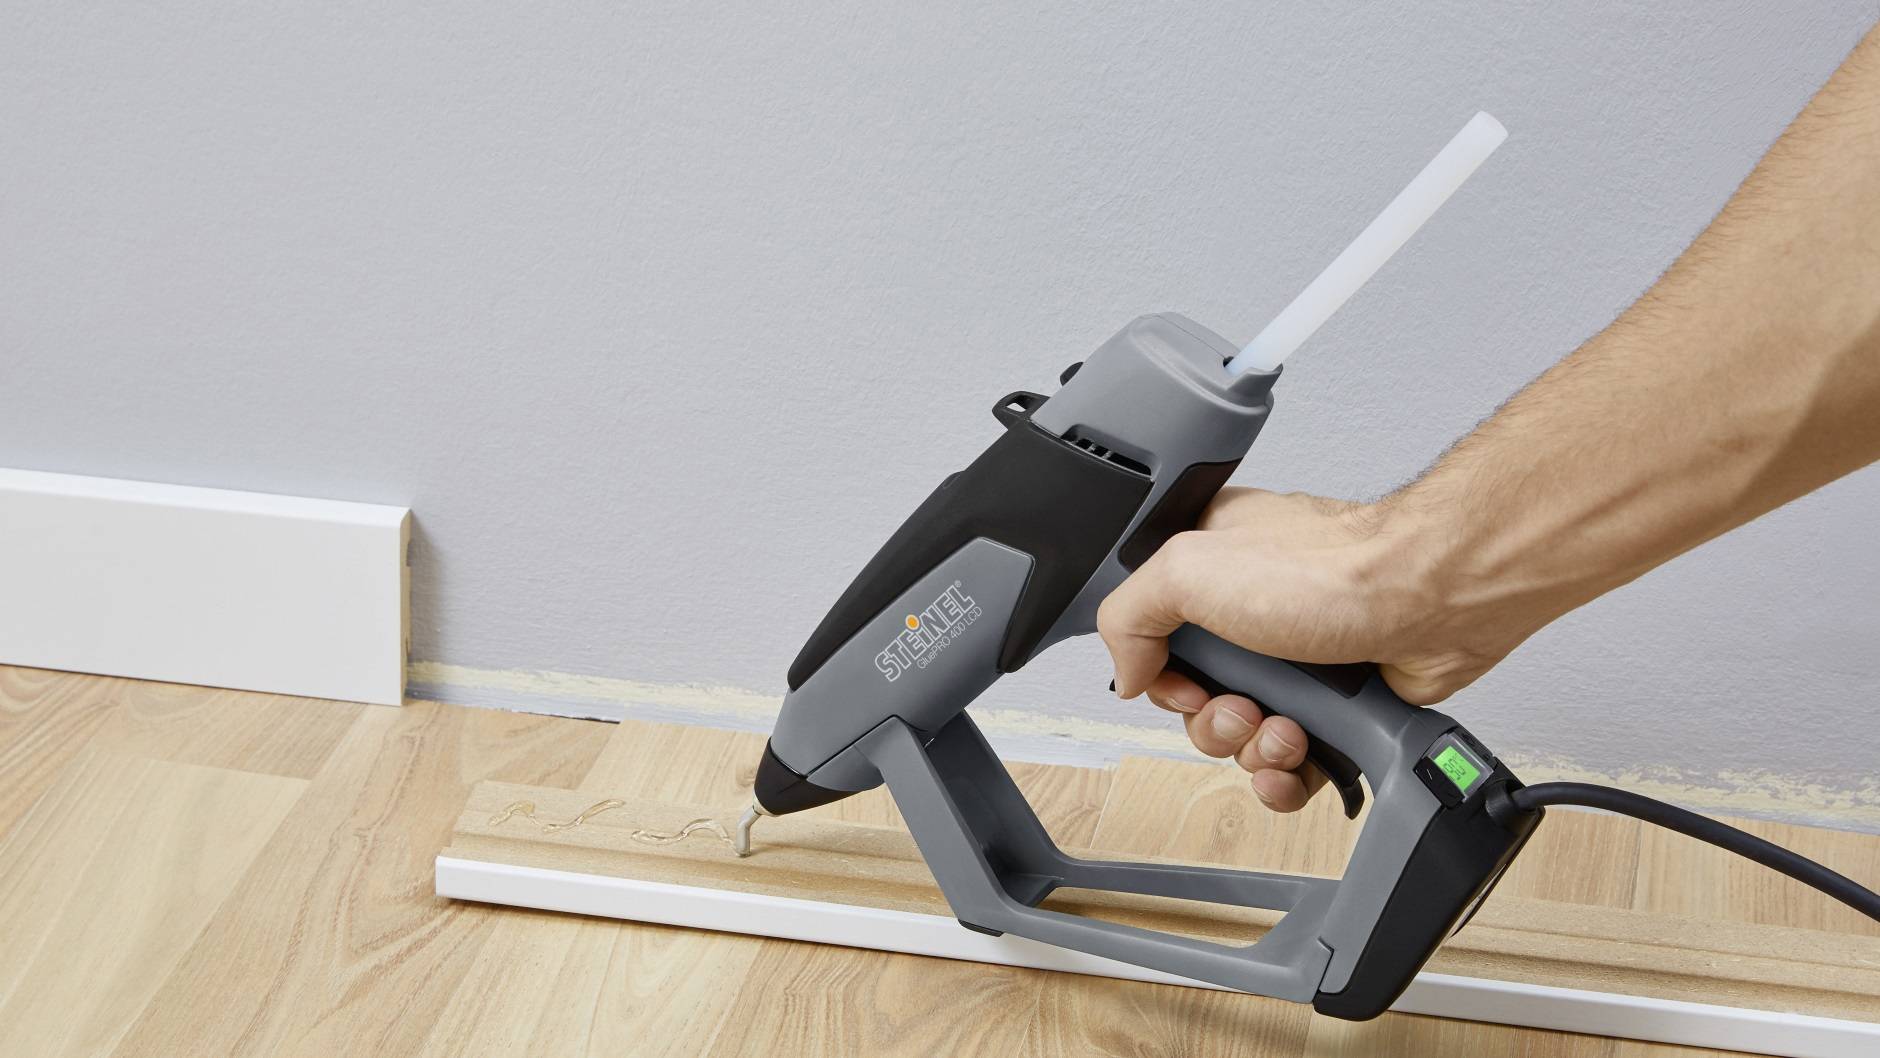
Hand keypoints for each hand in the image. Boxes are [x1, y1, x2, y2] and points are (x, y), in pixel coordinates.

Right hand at [1096, 488, 1536, 811]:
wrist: (1430, 597)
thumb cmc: (1330, 566)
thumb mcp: (1186, 568)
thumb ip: (1129, 617)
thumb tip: (1129, 675)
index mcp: (1209, 568)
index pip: (1155, 640)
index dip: (1161, 676)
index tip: (1181, 684)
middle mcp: (1251, 611)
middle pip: (1197, 700)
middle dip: (1214, 723)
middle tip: (1243, 708)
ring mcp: (1296, 659)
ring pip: (1245, 737)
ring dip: (1255, 751)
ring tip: (1285, 730)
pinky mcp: (1338, 700)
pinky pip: (1294, 762)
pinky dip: (1288, 776)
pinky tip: (1297, 764)